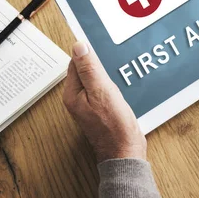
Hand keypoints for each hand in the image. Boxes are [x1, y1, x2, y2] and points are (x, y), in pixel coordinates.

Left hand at [63, 42, 146, 161]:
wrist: (125, 152)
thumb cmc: (114, 125)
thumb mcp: (102, 91)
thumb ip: (90, 68)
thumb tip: (79, 46)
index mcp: (72, 93)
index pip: (76, 62)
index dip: (91, 56)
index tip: (104, 55)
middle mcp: (77, 99)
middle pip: (86, 70)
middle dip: (101, 67)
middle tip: (112, 76)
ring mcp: (88, 105)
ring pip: (97, 80)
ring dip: (107, 78)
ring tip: (116, 85)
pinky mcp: (100, 109)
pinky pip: (103, 90)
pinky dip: (112, 87)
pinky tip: (120, 92)